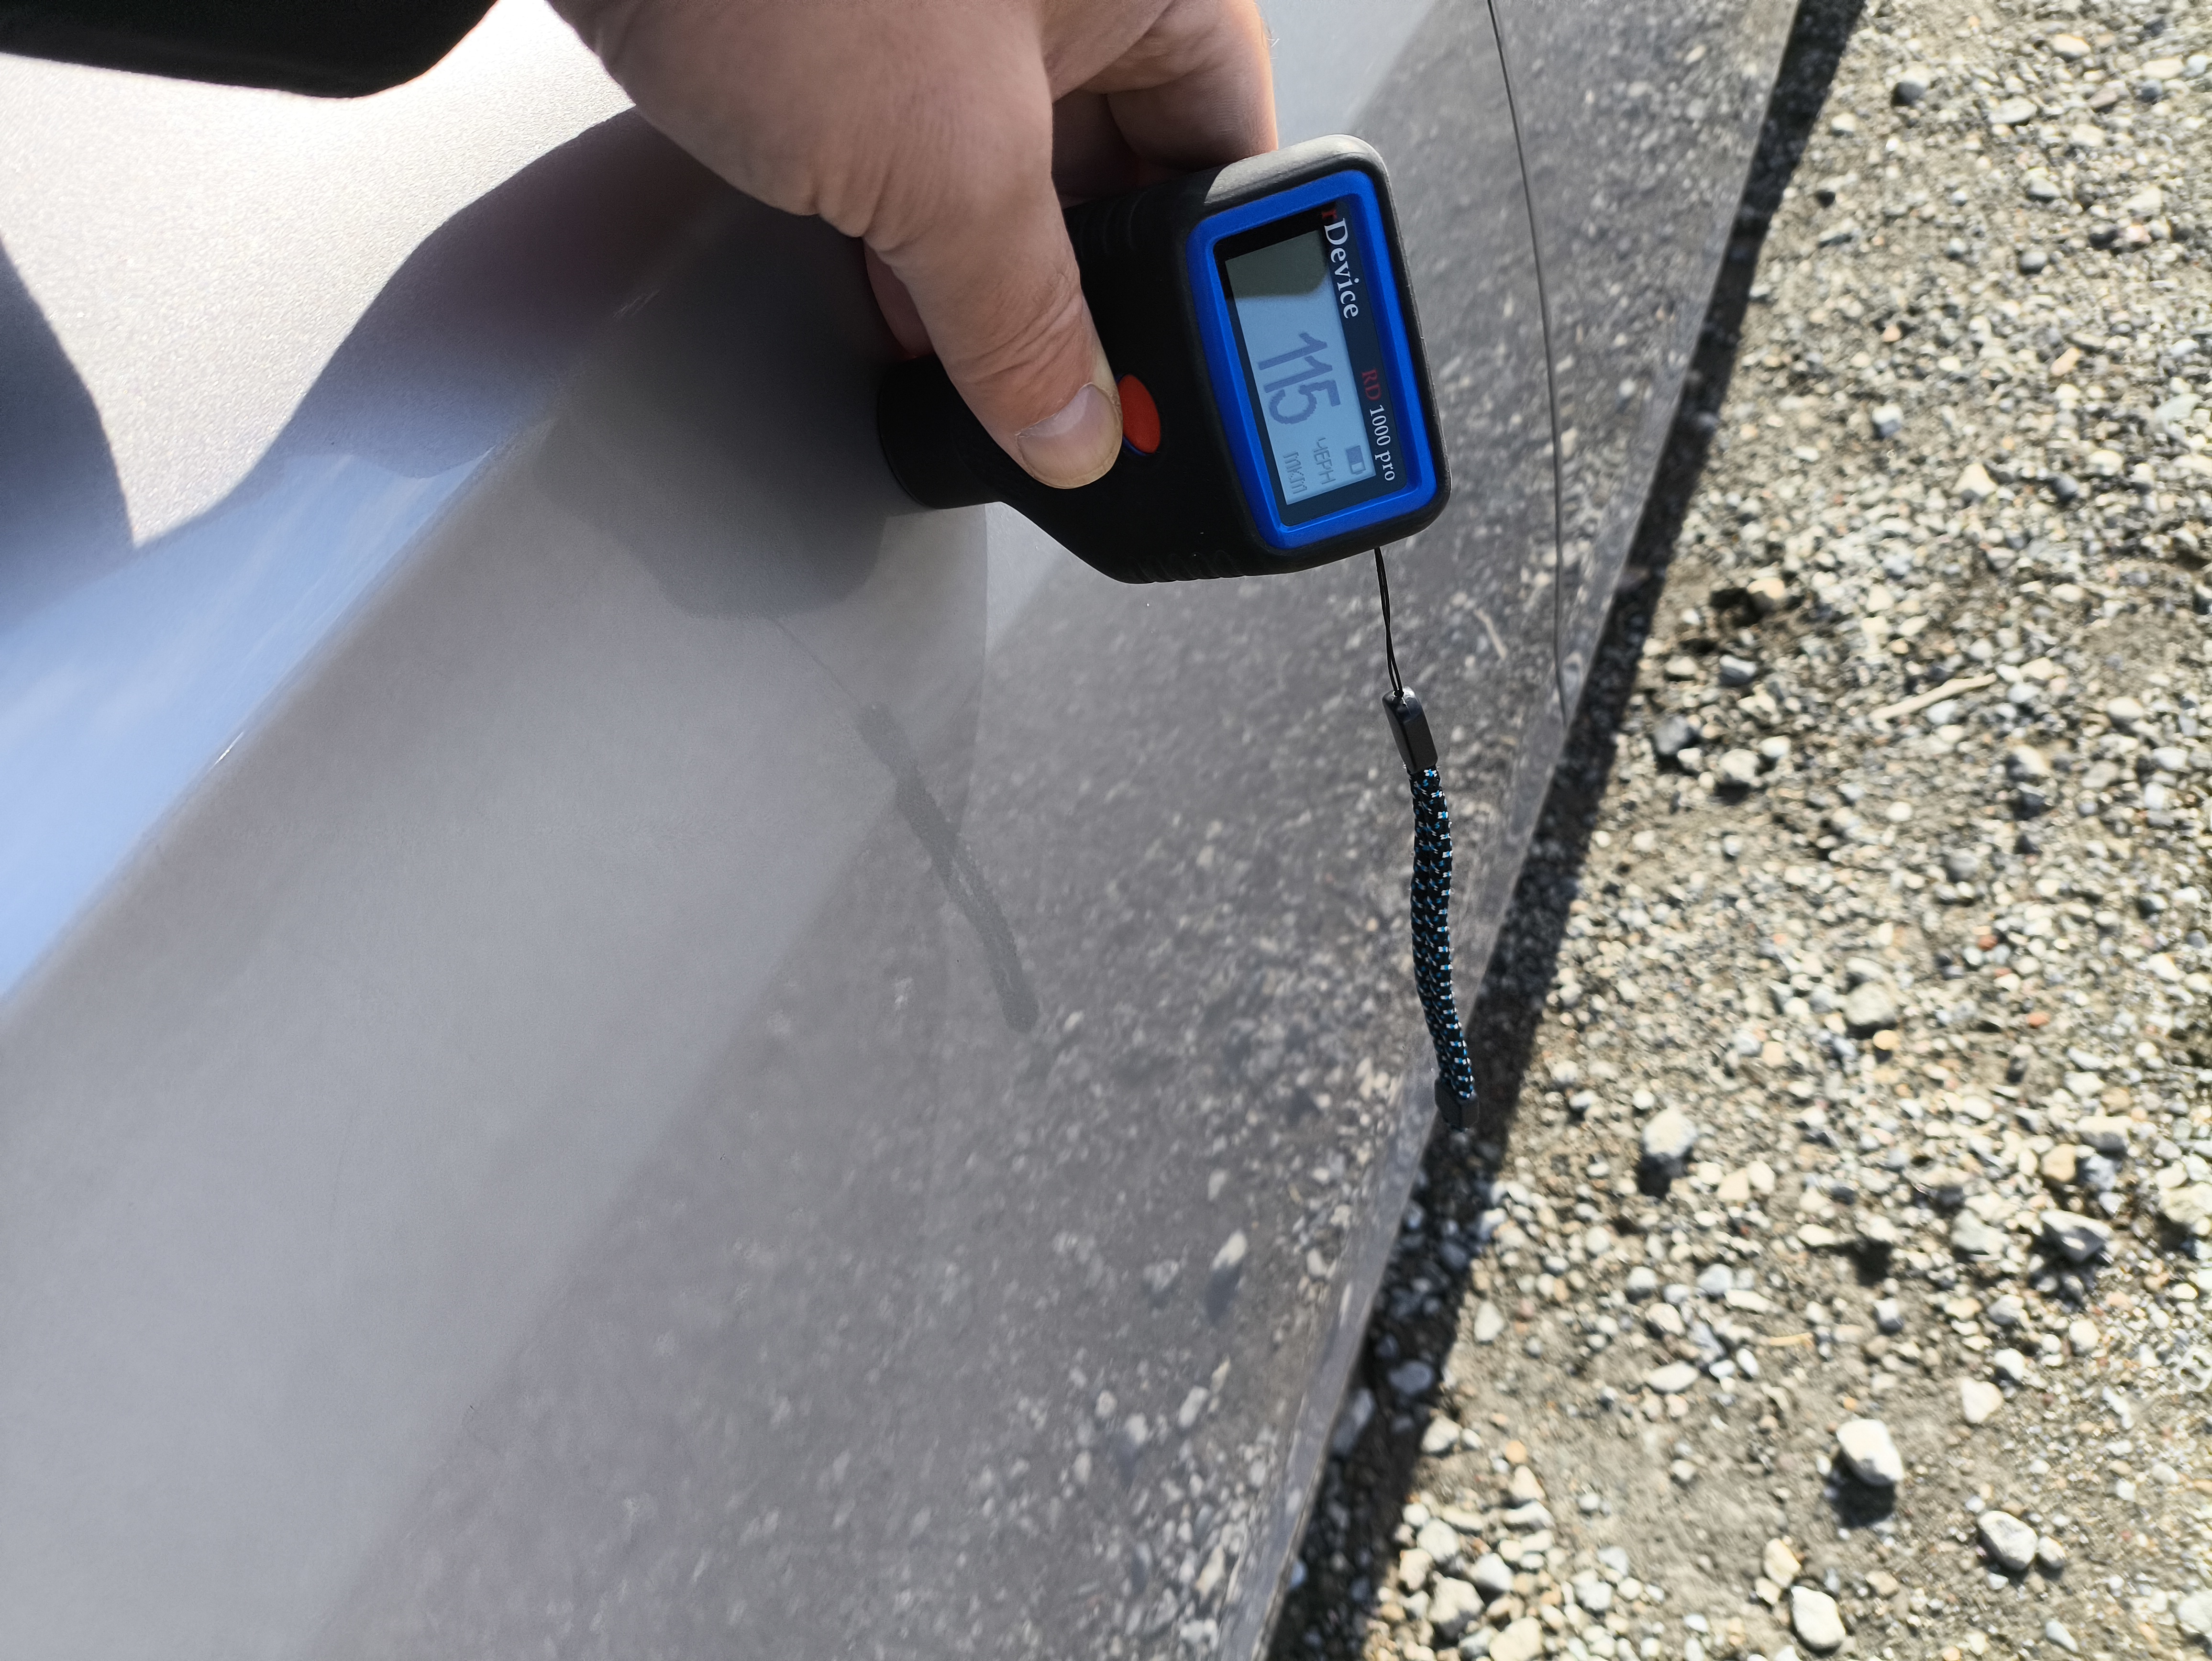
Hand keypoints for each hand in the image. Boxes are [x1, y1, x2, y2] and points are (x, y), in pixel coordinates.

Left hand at [551, 0, 1275, 487]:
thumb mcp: (945, 166)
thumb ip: (1025, 319)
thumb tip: (1073, 427)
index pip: (1232, 156)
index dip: (1214, 286)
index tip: (1180, 385)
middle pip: (1126, 176)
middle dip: (1085, 298)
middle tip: (1068, 397)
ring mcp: (962, 5)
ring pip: (1016, 175)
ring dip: (988, 283)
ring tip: (977, 370)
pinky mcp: (857, 28)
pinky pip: (921, 155)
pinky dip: (910, 237)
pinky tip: (892, 303)